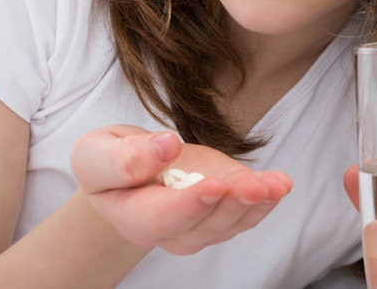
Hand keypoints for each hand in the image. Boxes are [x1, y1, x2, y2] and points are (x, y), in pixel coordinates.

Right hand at [72, 125, 291, 254]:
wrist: (128, 168)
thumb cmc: (108, 160)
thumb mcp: (95, 152)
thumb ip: (121, 158)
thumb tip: (164, 147)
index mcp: (133, 217)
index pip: (162, 218)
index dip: (190, 205)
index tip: (214, 186)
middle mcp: (171, 229)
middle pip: (204, 226)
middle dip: (232, 206)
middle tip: (254, 186)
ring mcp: (201, 221)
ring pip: (231, 222)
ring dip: (257, 204)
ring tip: (275, 185)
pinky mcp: (224, 204)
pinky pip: (248, 209)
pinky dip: (268, 197)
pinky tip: (281, 183)